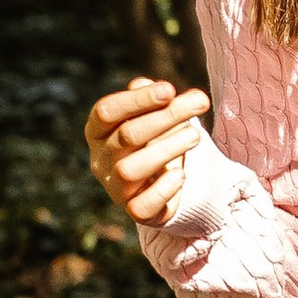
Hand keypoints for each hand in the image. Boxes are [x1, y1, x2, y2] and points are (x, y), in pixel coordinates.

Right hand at [85, 76, 210, 226]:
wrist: (163, 183)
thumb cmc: (155, 140)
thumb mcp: (156, 115)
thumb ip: (155, 100)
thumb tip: (154, 86)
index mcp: (97, 132)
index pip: (106, 112)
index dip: (137, 100)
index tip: (169, 89)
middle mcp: (101, 160)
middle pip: (127, 136)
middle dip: (166, 116)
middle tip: (199, 102)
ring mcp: (115, 188)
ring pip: (130, 170)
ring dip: (167, 149)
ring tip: (195, 135)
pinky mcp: (134, 211)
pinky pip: (141, 206)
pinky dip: (163, 188)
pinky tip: (181, 174)